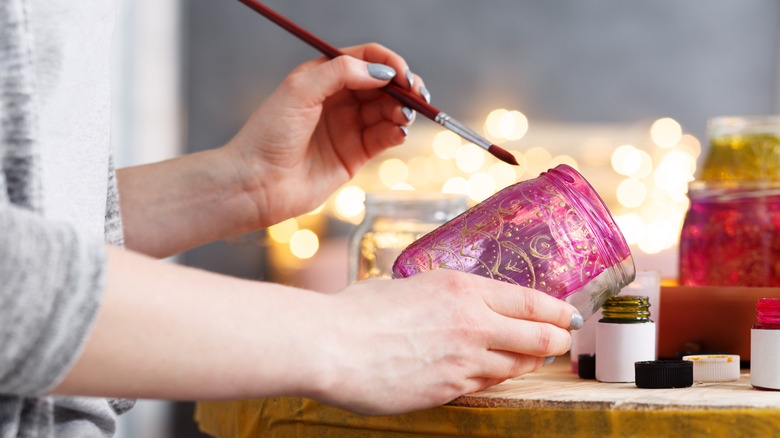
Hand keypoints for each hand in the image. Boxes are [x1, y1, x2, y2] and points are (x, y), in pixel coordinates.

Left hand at [225, 43, 426, 227]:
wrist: (256, 183)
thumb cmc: (269, 134)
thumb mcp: (300, 90)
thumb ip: (341, 73)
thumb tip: (382, 72)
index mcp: (323, 76)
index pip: (365, 59)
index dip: (388, 63)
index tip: (401, 75)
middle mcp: (338, 100)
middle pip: (383, 85)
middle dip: (403, 87)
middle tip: (416, 95)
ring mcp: (348, 128)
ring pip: (388, 111)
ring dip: (402, 110)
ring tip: (403, 116)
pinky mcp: (355, 155)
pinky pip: (385, 138)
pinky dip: (397, 132)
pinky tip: (398, 132)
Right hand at [309, 269, 577, 415]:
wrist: (331, 346)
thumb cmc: (356, 312)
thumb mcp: (403, 286)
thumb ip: (432, 295)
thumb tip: (436, 301)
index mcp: (462, 289)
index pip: (530, 301)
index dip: (556, 311)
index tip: (568, 315)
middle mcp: (473, 324)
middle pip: (538, 338)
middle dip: (557, 341)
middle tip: (562, 341)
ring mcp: (464, 361)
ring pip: (515, 366)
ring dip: (529, 363)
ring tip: (534, 359)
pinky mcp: (449, 390)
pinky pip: (484, 384)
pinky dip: (494, 378)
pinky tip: (491, 374)